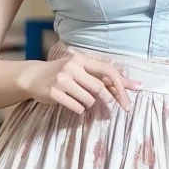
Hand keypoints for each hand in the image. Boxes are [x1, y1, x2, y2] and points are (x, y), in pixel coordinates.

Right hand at [20, 51, 140, 113]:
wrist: (34, 77)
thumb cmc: (64, 73)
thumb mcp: (82, 69)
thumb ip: (104, 76)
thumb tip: (134, 84)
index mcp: (81, 59)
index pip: (107, 71)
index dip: (120, 86)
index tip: (127, 100)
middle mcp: (72, 67)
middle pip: (99, 88)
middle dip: (108, 100)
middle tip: (110, 106)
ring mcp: (62, 80)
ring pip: (88, 100)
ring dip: (90, 104)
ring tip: (83, 100)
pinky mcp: (54, 93)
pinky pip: (76, 107)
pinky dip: (80, 109)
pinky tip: (75, 105)